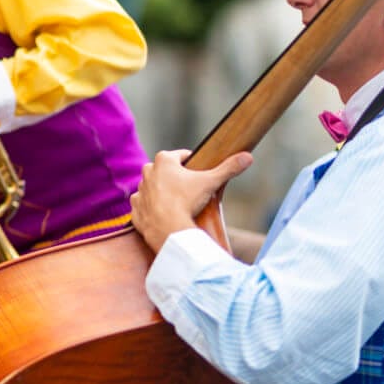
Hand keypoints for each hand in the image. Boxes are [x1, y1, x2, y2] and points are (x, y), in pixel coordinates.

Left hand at [129, 149, 252, 253]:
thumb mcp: (211, 182)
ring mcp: (140, 189)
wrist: (167, 228)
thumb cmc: (187, 201)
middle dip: (176, 176)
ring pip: (153, 186)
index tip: (199, 171)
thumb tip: (248, 156)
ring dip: (162, 191)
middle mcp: (148, 172)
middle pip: (165, 170)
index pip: (181, 156)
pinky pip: (143, 204)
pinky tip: (163, 213)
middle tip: (189, 188)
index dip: (192, 162)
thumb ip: (228, 168)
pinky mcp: (135, 207)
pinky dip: (152, 207)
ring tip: (177, 202)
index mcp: (164, 160)